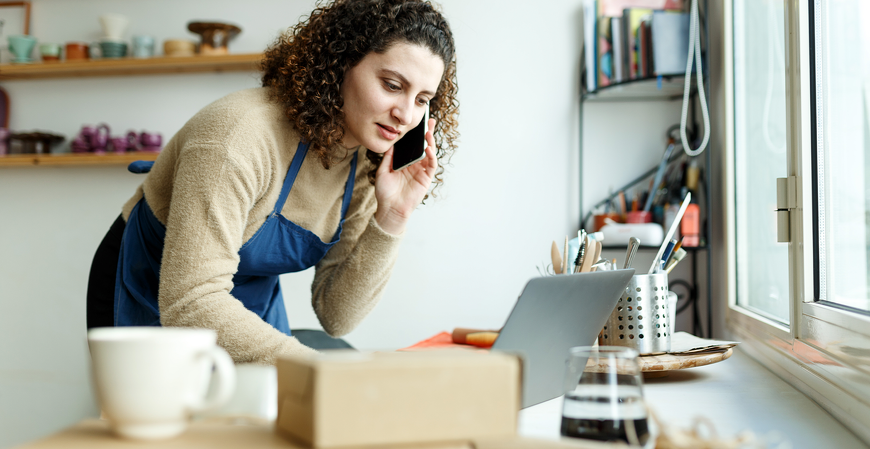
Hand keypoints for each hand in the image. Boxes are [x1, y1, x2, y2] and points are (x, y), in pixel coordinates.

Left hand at [374, 118, 437, 234]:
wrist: (389, 208)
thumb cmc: (385, 192)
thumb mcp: (383, 171)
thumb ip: (388, 158)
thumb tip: (391, 144)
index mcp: (405, 163)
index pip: (413, 146)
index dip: (416, 135)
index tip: (417, 123)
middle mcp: (415, 166)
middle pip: (424, 146)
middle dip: (428, 133)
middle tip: (430, 120)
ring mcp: (421, 172)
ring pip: (429, 154)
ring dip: (430, 142)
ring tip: (428, 132)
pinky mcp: (426, 179)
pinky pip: (431, 165)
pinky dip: (431, 156)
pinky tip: (428, 148)